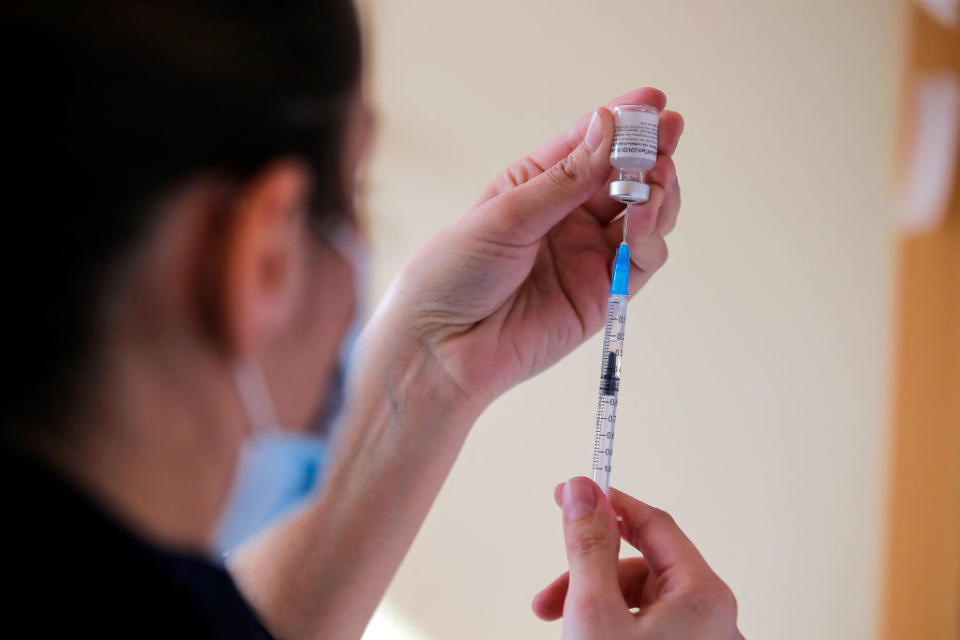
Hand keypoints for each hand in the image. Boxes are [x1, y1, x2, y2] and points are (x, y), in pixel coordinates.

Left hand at [370, 88, 682, 411]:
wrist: (441, 347)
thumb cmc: (454, 273)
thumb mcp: (506, 214)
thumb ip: (564, 178)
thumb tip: (608, 125)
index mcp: (536, 185)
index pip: (590, 144)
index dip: (624, 122)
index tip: (655, 102)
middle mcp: (567, 217)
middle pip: (625, 178)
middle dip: (651, 154)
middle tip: (667, 138)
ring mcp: (587, 255)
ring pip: (645, 216)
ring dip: (658, 194)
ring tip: (655, 181)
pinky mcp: (602, 294)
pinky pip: (644, 261)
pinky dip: (652, 239)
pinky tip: (643, 225)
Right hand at [533, 477, 742, 639]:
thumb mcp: (594, 610)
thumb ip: (589, 546)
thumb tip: (583, 492)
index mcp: (704, 596)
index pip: (654, 524)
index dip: (609, 505)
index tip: (573, 494)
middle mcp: (712, 618)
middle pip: (643, 565)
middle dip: (590, 570)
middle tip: (553, 583)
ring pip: (639, 598)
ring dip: (592, 600)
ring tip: (555, 617)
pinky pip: (645, 625)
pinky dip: (609, 622)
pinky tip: (581, 632)